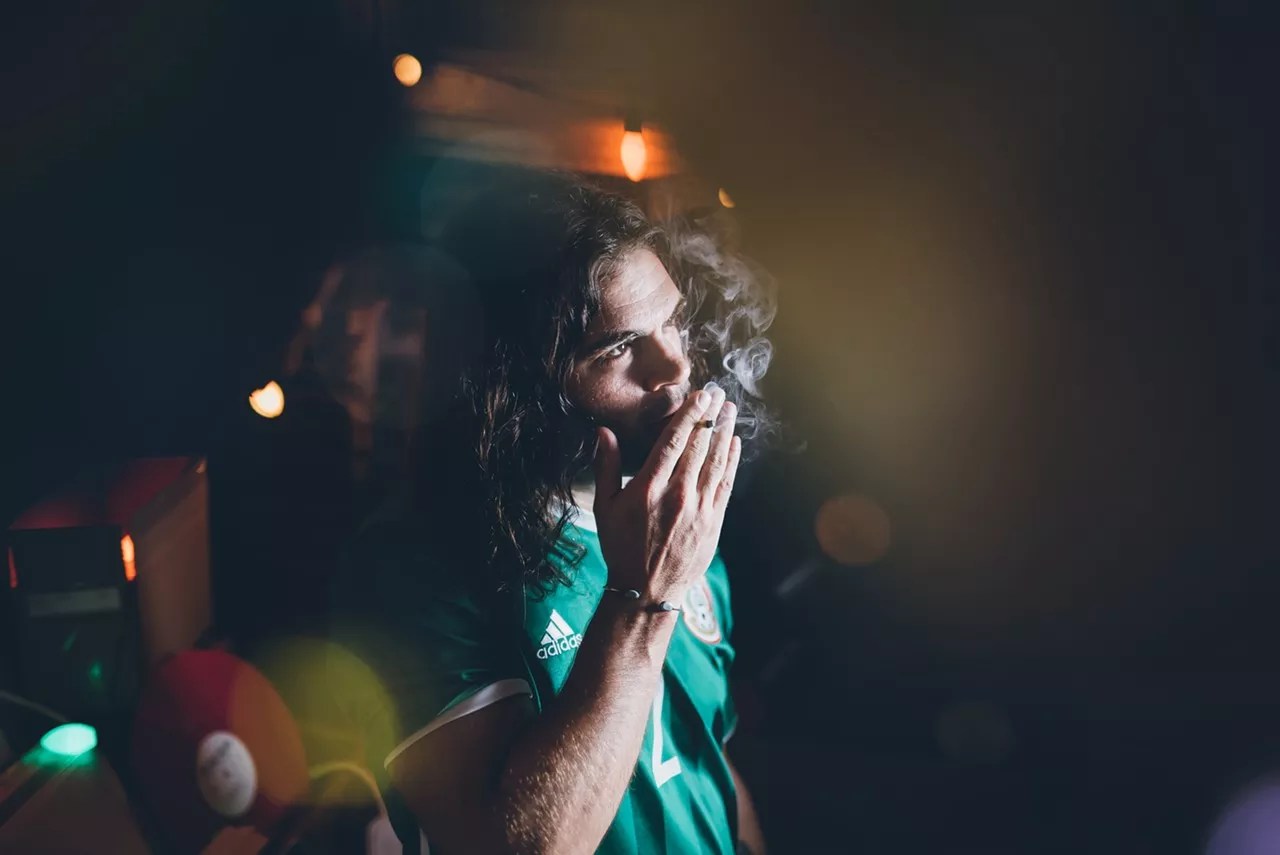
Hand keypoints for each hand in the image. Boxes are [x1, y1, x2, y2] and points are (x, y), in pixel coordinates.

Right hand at [592, 386, 742, 603]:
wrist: (647, 591)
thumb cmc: (622, 548)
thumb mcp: (605, 507)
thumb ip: (607, 467)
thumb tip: (603, 432)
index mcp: (649, 488)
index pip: (674, 441)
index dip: (690, 414)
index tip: (700, 394)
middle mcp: (677, 495)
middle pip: (700, 445)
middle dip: (710, 415)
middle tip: (718, 392)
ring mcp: (699, 508)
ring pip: (717, 461)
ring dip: (725, 432)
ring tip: (730, 409)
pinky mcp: (714, 521)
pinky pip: (726, 483)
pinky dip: (731, 461)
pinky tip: (735, 443)